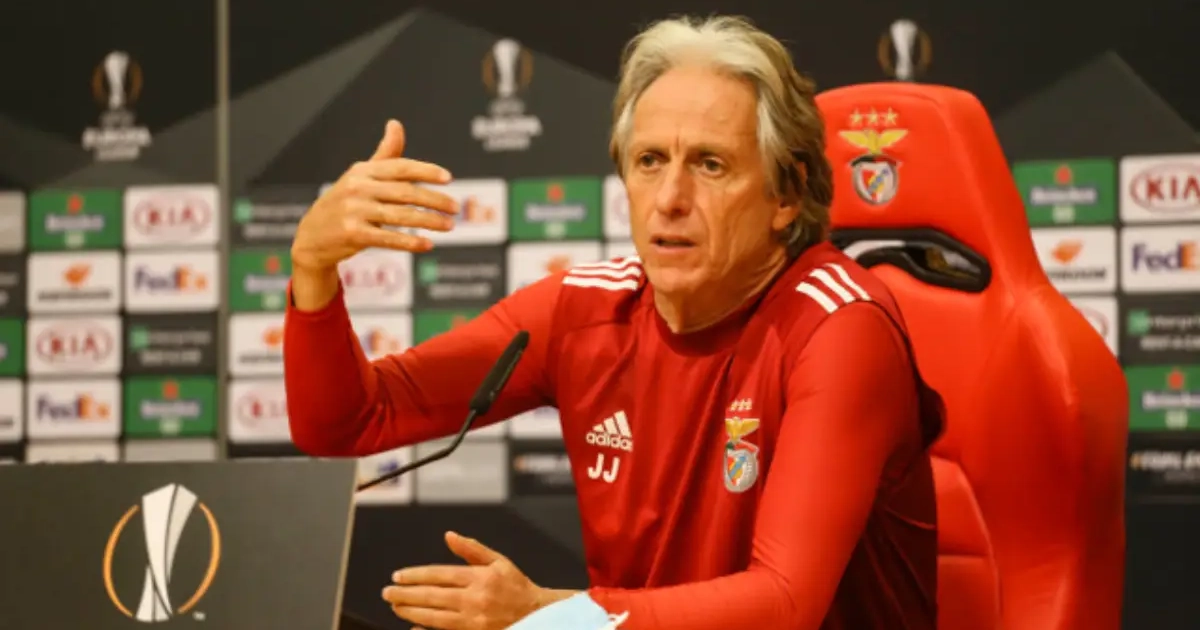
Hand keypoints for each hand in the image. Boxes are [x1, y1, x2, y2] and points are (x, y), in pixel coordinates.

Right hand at [290, 119, 457, 272]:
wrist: (311, 236)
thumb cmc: (344, 203)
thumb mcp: (360, 176)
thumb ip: (384, 155)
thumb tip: (396, 124)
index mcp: (363, 171)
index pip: (400, 167)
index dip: (426, 171)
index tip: (449, 178)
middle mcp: (358, 188)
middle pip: (405, 193)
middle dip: (434, 200)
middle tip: (455, 208)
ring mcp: (354, 211)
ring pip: (400, 216)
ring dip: (429, 221)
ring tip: (449, 226)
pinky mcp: (352, 234)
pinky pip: (387, 238)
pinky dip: (409, 242)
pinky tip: (428, 244)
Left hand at [382, 531, 544, 629]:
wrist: (537, 615)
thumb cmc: (517, 588)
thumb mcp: (499, 561)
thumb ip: (472, 549)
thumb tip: (449, 536)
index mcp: (479, 577)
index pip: (438, 574)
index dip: (415, 575)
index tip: (398, 575)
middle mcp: (474, 599)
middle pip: (431, 596)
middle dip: (405, 593)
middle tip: (387, 592)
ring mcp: (473, 621)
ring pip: (433, 616)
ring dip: (410, 611)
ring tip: (395, 606)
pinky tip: (413, 626)